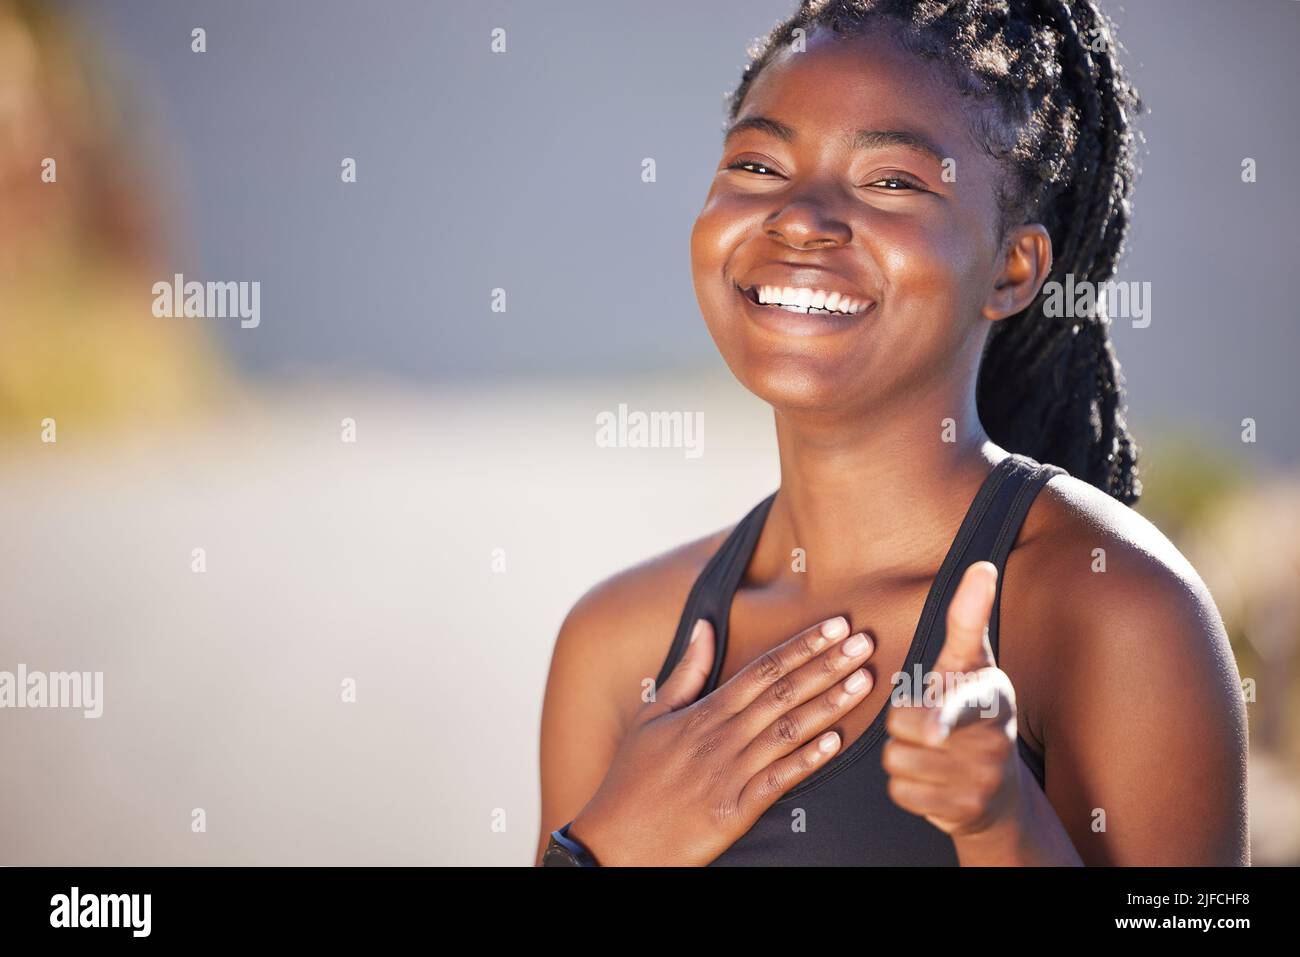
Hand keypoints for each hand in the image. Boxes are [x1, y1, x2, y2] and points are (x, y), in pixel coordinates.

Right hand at [567, 614, 876, 865]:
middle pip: (782, 693)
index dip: (801, 646)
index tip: (833, 626)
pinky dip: (808, 760)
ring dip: (829, 704)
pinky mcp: (735, 810)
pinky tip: (836, 741)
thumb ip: (686, 672)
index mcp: (703, 713)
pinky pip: (778, 780)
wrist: (615, 841)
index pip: (762, 669)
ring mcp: (729, 774)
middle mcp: (720, 737)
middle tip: (863, 642)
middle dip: (826, 665)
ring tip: (863, 680)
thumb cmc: (632, 778)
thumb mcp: (651, 716)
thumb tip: (704, 626)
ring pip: (788, 731)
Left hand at [883, 561, 1023, 838]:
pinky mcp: (964, 811)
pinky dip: (905, 786)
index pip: (963, 702)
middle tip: (928, 723)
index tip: (934, 727)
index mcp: (991, 695)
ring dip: (901, 754)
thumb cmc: (969, 708)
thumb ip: (969, 618)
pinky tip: (931, 780)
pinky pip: (899, 791)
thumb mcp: (969, 664)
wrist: (996, 787)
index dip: (943, 714)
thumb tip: (982, 565)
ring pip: (896, 759)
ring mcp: (982, 778)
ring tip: (931, 751)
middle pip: (901, 724)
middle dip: (901, 722)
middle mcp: (994, 739)